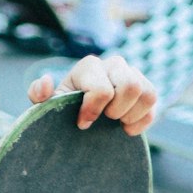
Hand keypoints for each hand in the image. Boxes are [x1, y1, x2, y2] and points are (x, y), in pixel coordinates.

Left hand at [27, 53, 156, 134]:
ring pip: (147, 93)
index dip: (93, 111)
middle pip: (131, 85)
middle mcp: (113, 65)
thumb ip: (38, 94)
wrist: (77, 121)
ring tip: (115, 123)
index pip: (101, 89)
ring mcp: (132, 75)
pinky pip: (154, 103)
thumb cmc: (61, 112)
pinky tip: (125, 128)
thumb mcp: (45, 106)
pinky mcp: (145, 90)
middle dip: (116, 111)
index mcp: (88, 66)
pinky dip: (142, 121)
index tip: (82, 123)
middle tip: (103, 120)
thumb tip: (47, 82)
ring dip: (131, 115)